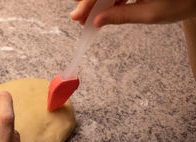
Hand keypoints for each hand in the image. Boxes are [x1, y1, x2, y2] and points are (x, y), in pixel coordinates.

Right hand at [70, 0, 195, 26]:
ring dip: (96, 1)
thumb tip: (99, 21)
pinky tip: (103, 11)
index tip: (78, 16)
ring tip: (88, 18)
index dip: (88, 2)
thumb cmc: (182, 1)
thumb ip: (122, 16)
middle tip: (79, 17)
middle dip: (88, 1)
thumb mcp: (151, 13)